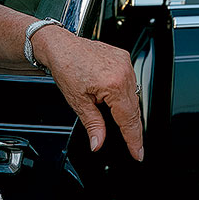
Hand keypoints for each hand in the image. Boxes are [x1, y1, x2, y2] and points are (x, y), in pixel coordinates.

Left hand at [33, 25, 144, 160]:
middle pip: (134, 109)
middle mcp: (124, 72)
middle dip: (133, 128)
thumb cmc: (66, 68)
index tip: (138, 153)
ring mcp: (125, 63)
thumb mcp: (78, 102)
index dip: (134, 140)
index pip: (128, 119)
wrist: (60, 46)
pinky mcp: (124, 58)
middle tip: (134, 146)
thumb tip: (98, 143)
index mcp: (113, 85)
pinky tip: (118, 100)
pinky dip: (125, 93)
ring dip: (129, 110)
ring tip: (122, 124)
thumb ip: (93, 125)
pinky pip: (131, 81)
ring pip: (134, 95)